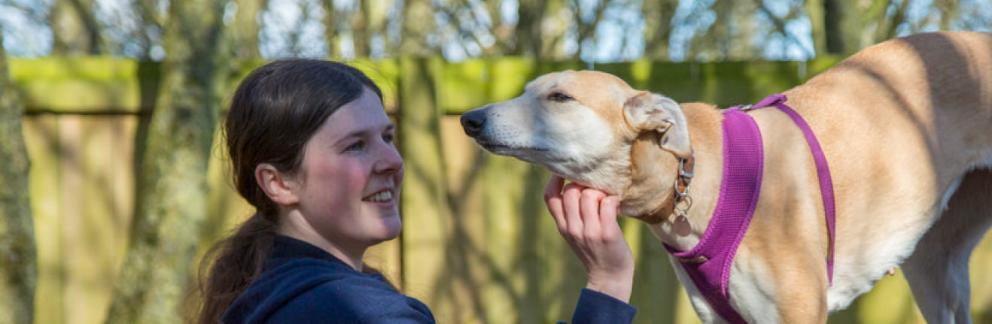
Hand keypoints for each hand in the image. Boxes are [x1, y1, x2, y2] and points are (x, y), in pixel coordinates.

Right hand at [544, 175, 634, 301]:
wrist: (609, 278)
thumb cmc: (595, 252)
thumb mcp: (575, 234)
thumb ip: (572, 215)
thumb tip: (575, 185)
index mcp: (563, 226)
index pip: (550, 197)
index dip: (555, 180)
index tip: (566, 173)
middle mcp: (573, 228)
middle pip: (570, 192)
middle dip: (584, 186)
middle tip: (597, 193)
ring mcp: (589, 231)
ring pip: (589, 195)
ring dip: (601, 192)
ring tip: (607, 201)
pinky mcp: (606, 233)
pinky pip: (607, 204)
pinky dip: (613, 199)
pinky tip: (616, 205)